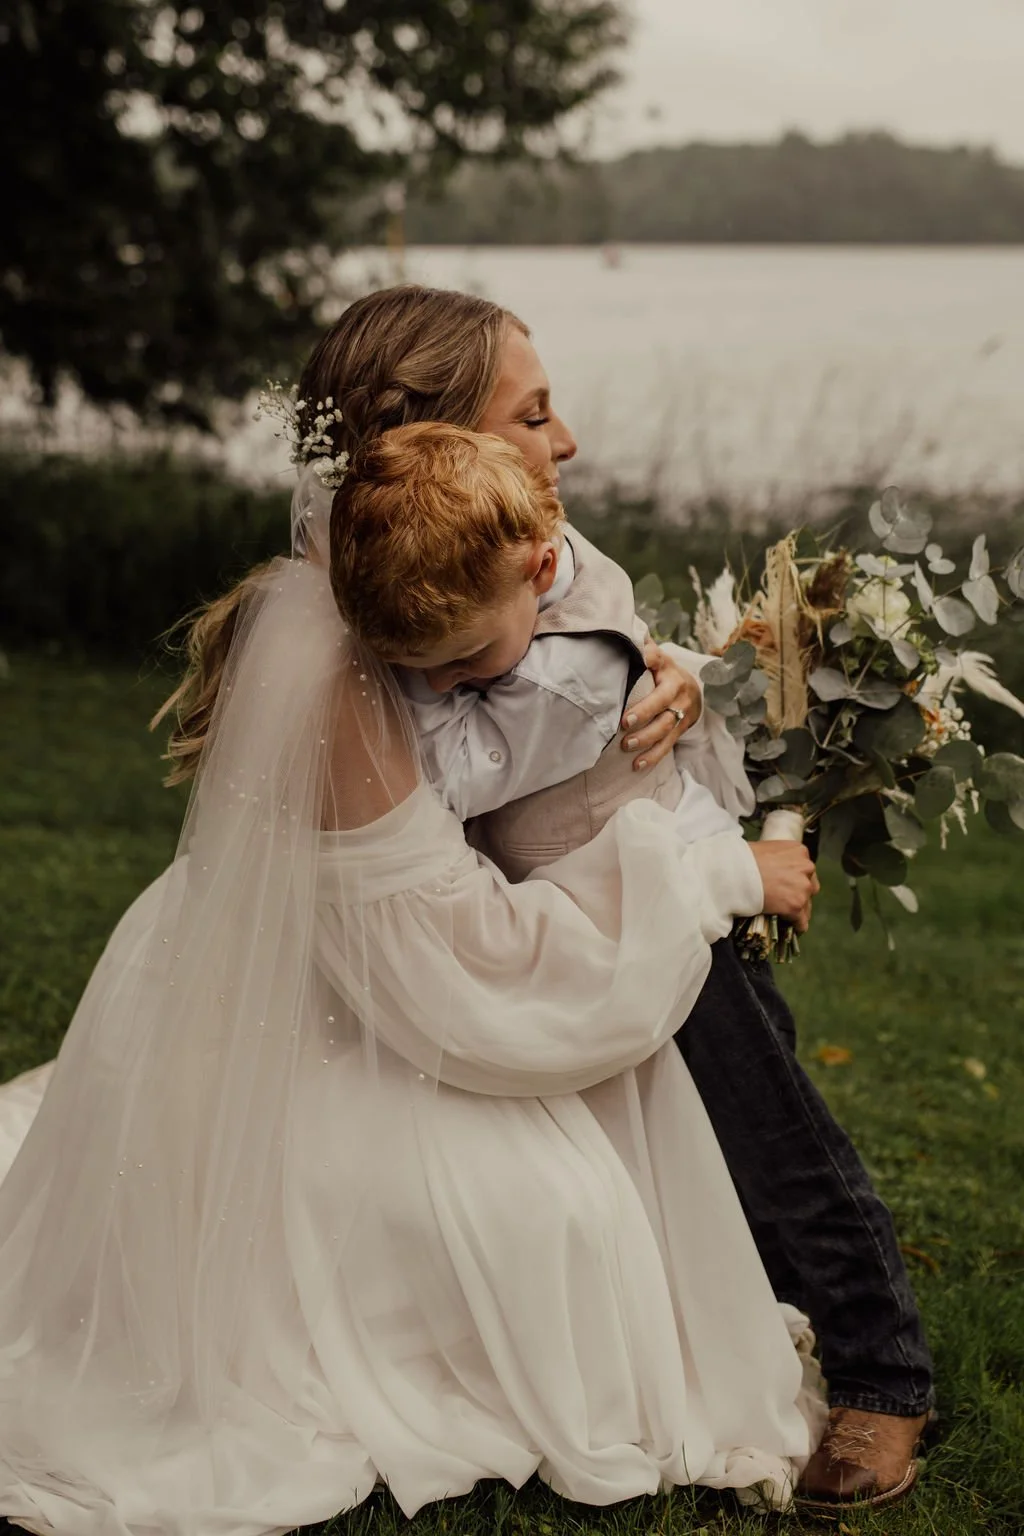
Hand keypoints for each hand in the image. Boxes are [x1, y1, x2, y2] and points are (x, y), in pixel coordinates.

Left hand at [620, 642, 702, 770]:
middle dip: (645, 712)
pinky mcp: (680, 731)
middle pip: (664, 702)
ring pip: (666, 727)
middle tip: (625, 722)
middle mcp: (678, 691)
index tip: (644, 659)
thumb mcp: (658, 658)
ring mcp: (682, 713)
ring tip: (627, 745)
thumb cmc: (664, 673)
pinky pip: (667, 745)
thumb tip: (631, 631)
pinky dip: (652, 757)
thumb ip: (644, 647)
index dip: (652, 659)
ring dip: (647, 738)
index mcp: (669, 670)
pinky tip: (637, 765)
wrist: (693, 691)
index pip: (660, 661)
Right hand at [750, 841, 820, 930]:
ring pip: (806, 905)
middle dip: (799, 894)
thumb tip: (774, 871)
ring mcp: (802, 887)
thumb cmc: (742, 859)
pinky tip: (790, 928)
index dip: (795, 880)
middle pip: (809, 887)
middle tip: (784, 901)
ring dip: (797, 911)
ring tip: (785, 917)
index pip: (806, 870)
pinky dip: (796, 926)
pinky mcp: (795, 906)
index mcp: (799, 851)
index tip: (786, 887)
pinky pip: (802, 922)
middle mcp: (806, 867)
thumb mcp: (766, 850)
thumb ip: (778, 860)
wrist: (733, 872)